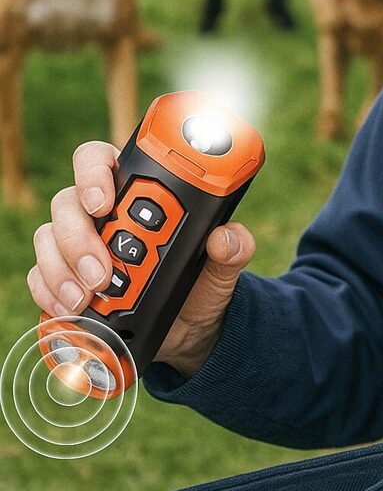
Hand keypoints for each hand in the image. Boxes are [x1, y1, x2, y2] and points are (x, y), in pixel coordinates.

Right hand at [27, 141, 255, 377]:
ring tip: (86, 298)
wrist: (189, 330)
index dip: (92, 171)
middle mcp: (101, 213)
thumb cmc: (203, 282)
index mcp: (137, 192)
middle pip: (67, 203)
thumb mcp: (224, 265)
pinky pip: (39, 276)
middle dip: (79, 237)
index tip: (103, 202)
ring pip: (49, 238)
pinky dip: (49, 293)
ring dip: (62, 268)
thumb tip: (226, 238)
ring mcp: (78, 245)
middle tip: (102, 272)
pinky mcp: (65, 278)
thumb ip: (233, 247)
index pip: (100, 160)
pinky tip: (69, 309)